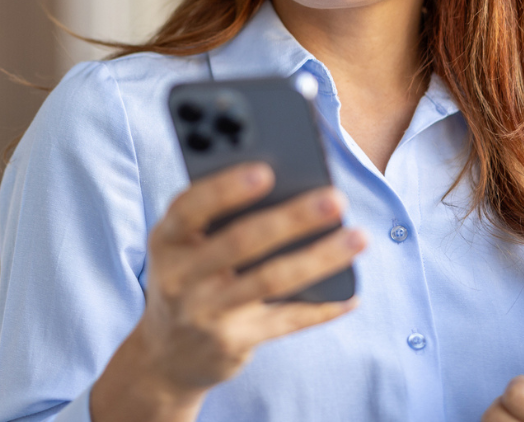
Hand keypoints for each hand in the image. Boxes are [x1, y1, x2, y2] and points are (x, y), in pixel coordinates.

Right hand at [135, 161, 365, 395]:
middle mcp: (178, 277)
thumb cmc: (187, 275)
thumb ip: (215, 216)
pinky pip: (285, 321)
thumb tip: (286, 186)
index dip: (226, 188)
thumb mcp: (181, 244)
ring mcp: (204, 314)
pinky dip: (322, 307)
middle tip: (336, 198)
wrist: (167, 354)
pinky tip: (351, 294)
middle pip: (241, 242)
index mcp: (165, 239)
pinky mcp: (232, 344)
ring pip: (271, 280)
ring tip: (358, 237)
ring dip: (319, 257)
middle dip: (292, 218)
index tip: (267, 170)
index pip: (191, 207)